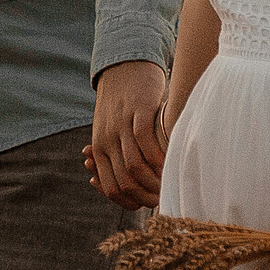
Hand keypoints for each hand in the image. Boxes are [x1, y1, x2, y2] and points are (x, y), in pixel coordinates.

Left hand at [85, 58, 166, 208]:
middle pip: (124, 181)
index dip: (131, 202)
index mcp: (99, 148)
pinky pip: (145, 140)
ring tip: (170, 182)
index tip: (148, 203)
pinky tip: (170, 159)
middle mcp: (106, 139)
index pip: (112, 188)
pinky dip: (158, 155)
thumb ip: (116, 156)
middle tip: (164, 196)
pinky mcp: (137, 109)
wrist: (124, 66)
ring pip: (134, 165)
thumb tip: (122, 186)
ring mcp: (121, 124)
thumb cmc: (122, 104)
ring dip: (154, 180)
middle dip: (146, 195)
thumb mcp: (110, 131)